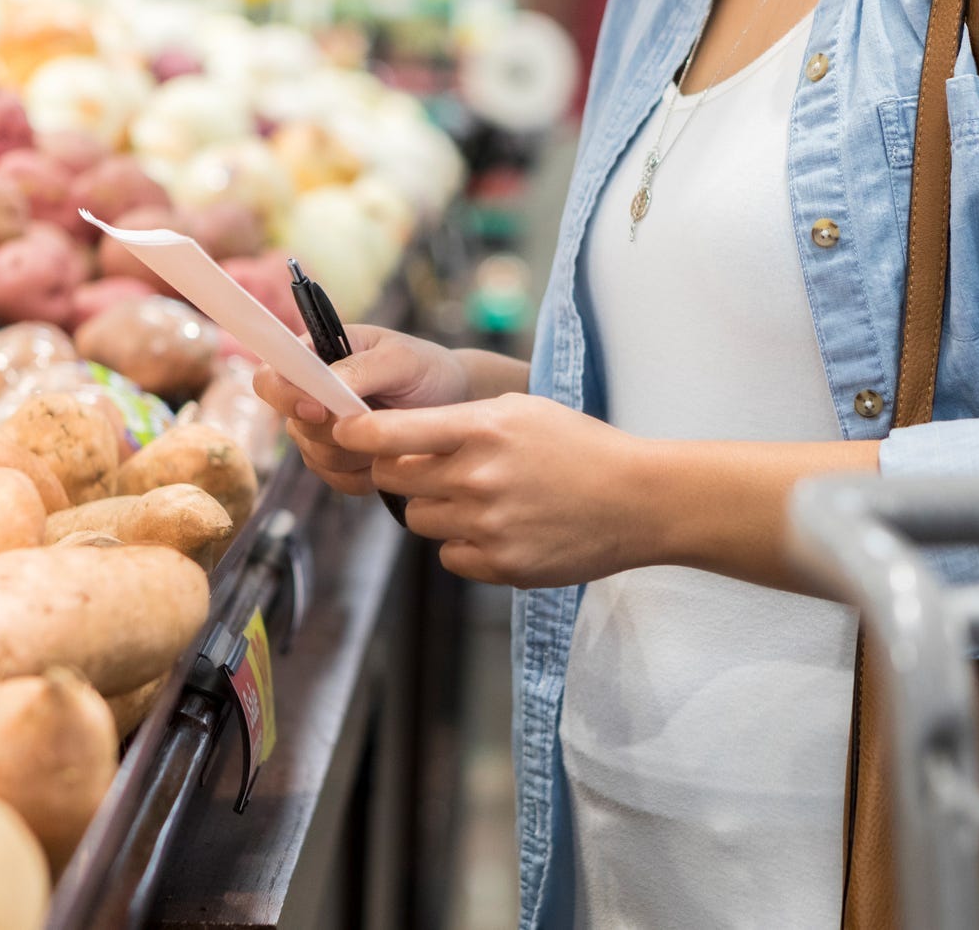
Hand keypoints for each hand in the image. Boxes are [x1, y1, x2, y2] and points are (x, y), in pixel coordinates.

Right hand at [253, 325, 469, 495]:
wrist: (453, 400)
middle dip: (335, 431)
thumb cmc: (425, 368)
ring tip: (391, 433)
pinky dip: (366, 474)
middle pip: (294, 426)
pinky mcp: (338, 464)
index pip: (270, 378)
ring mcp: (320, 433)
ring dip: (356, 453)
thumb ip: (361, 368)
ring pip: (316, 458)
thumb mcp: (400, 359)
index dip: (284, 396)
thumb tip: (325, 385)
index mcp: (313, 358)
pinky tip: (391, 456)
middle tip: (376, 420)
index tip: (320, 409)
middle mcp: (308, 396)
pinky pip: (338, 480)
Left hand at [333, 393, 656, 587]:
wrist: (638, 500)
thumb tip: (399, 436)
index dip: (355, 433)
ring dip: (434, 508)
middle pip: (393, 479)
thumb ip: (461, 422)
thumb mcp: (522, 411)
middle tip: (424, 466)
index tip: (340, 431)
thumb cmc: (580, 447)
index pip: (391, 433)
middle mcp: (479, 478)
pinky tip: (500, 528)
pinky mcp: (500, 566)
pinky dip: (463, 543)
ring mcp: (488, 526)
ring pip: (417, 519)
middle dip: (399, 470)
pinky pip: (449, 555)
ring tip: (479, 498)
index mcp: (484, 430)